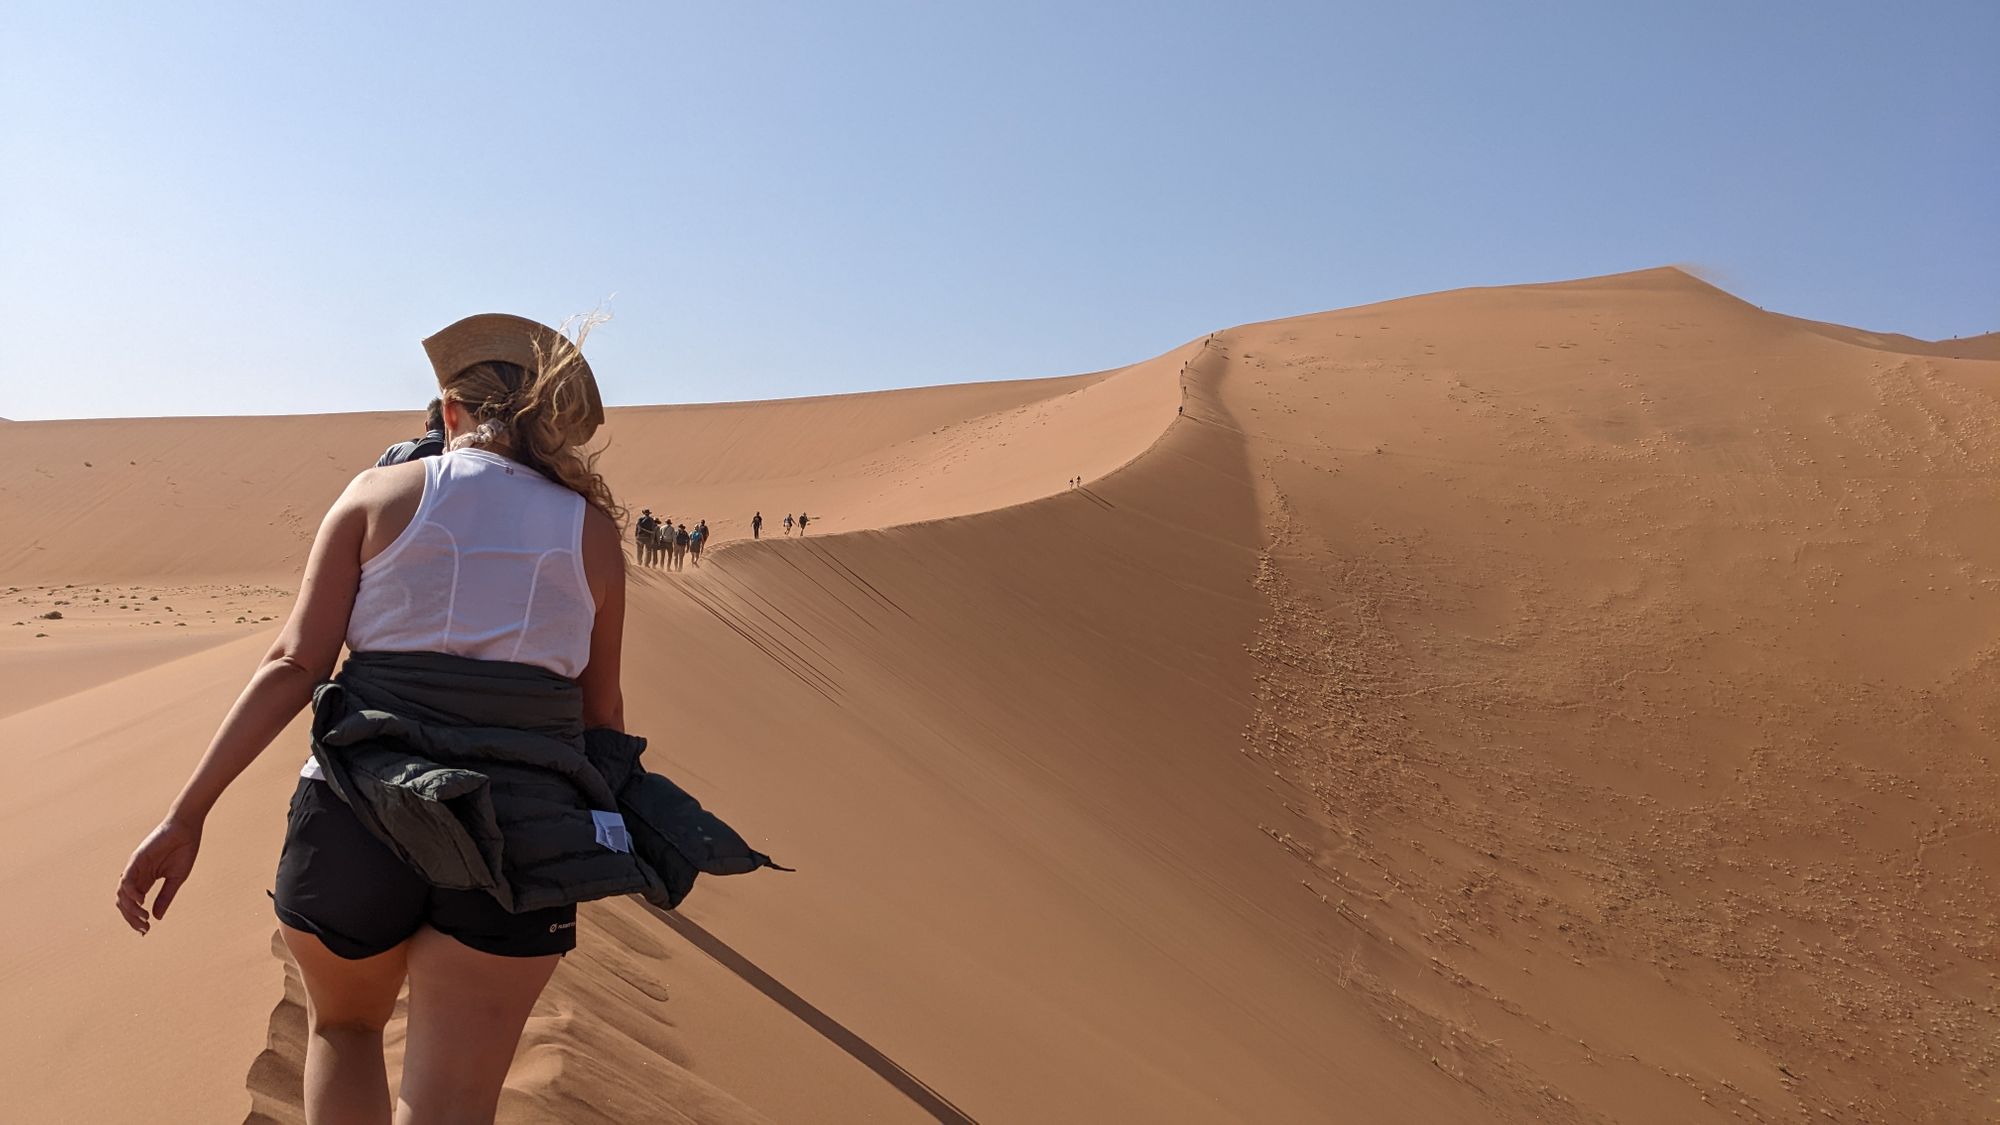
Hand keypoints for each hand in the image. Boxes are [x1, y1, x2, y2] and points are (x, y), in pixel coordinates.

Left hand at [116, 819, 201, 934]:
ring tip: (143, 917)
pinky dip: (130, 892)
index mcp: (145, 881)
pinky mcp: (136, 859)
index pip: (133, 904)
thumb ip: (165, 897)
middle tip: (143, 928)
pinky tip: (141, 901)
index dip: (136, 919)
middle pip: (124, 903)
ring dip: (130, 909)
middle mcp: (136, 876)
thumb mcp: (176, 879)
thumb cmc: (184, 851)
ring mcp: (134, 868)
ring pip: (122, 894)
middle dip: (131, 918)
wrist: (187, 829)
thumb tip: (156, 917)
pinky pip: (127, 880)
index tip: (145, 931)